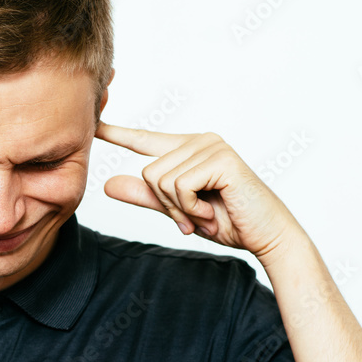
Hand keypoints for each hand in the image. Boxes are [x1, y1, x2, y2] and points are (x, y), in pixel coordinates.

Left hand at [94, 121, 301, 259]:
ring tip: (207, 215)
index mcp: (188, 149)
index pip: (145, 139)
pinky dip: (191, 208)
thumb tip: (108, 184)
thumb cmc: (227, 222)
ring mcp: (212, 147)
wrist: (266, 237)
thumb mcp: (177, 210)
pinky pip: (179, 186)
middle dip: (167, 205)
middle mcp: (200, 141)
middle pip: (148, 172)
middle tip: (195, 218)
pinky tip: (213, 213)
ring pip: (161, 180)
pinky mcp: (221, 159)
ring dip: (181, 210)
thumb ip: (145, 196)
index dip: (118, 133)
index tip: (95, 124)